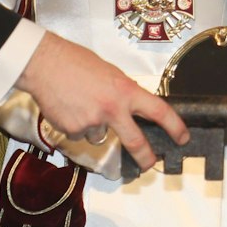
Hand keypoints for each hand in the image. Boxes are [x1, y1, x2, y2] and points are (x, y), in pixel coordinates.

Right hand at [16, 31, 187, 176]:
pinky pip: (79, 134)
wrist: (44, 64)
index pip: (159, 111)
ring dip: (94, 127)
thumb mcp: (110, 73)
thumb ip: (122, 93)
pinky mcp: (73, 130)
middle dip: (146, 157)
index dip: (175, 127)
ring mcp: (92, 122)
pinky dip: (75, 125)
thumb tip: (129, 109)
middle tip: (150, 164)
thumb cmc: (75, 62)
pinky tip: (68, 108)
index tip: (182, 138)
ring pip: (99, 136)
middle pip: (135, 142)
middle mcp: (112, 109)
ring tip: (81, 104)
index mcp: (126, 91)